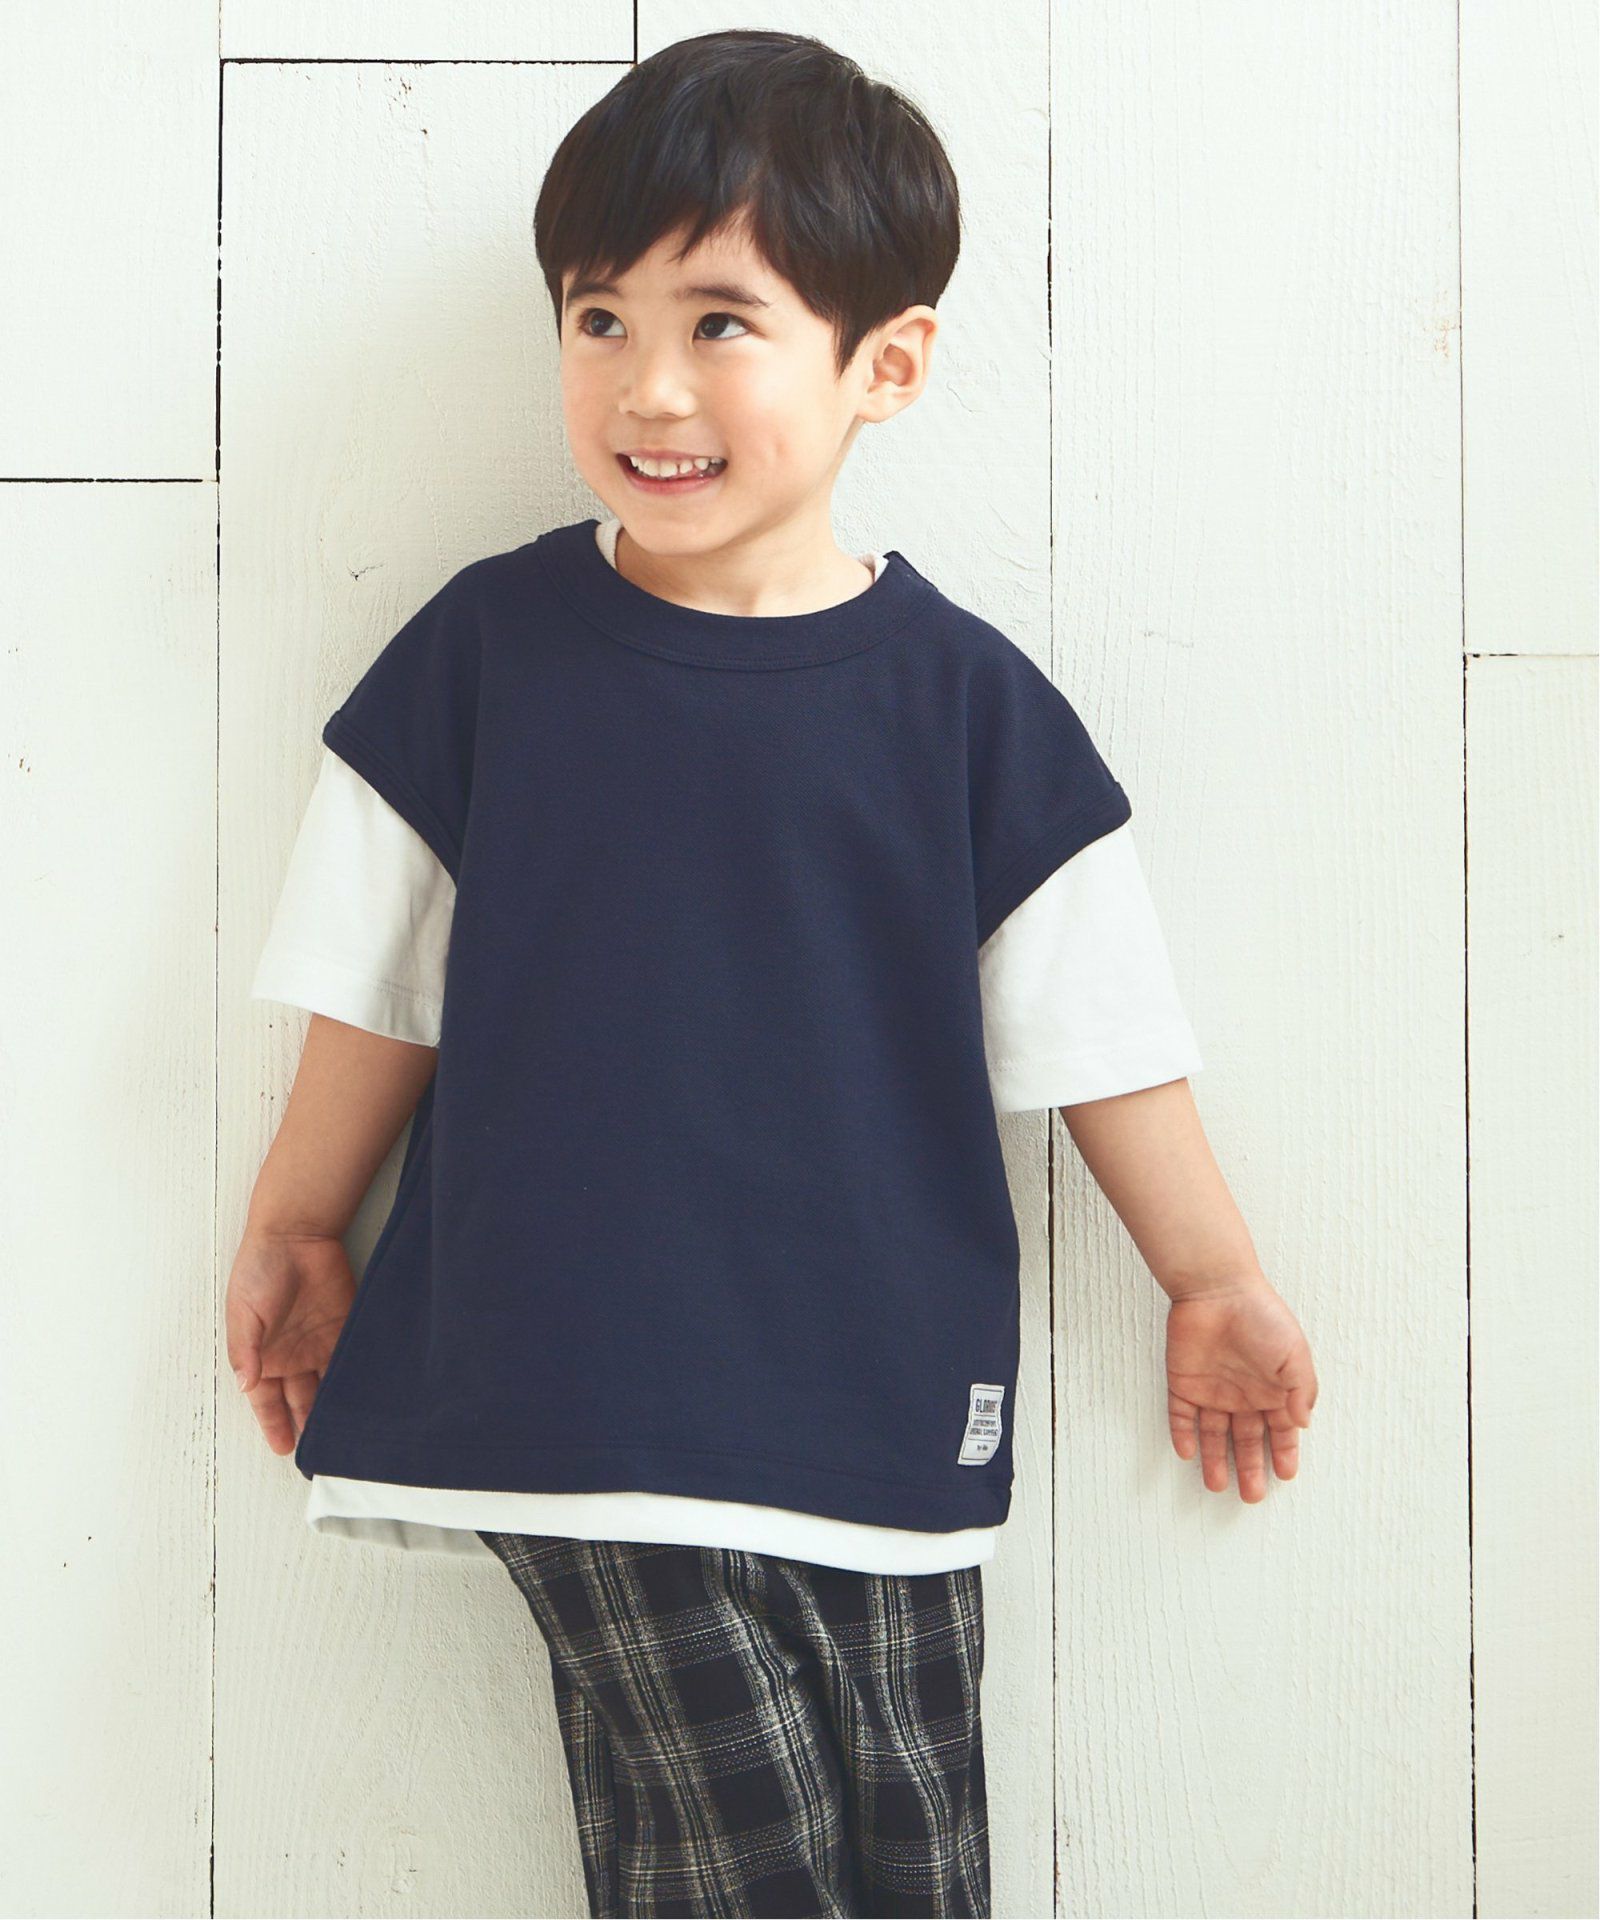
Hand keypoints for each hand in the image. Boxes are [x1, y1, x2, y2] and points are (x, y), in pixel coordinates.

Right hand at [224, 1225, 356, 1453]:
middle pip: (302, 1400)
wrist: (295, 1233)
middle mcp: (291, 1355)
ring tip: (347, 1436)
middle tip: (323, 1455)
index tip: (285, 1450)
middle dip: (310, 1426)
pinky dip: (357, 1378)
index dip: (275, 1425)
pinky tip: (367, 1399)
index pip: (268, 1401)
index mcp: (262, 1357)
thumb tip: (246, 1384)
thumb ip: (246, 1350)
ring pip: (329, 1385)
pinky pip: (351, 1358)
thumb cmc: (259, 1269)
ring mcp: (319, 1341)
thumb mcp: (244, 1312)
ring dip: (336, 1408)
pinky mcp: (344, 1325)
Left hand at [1164, 1275, 1317, 1500]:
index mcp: (1273, 1390)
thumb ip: (1302, 1390)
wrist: (1217, 1289)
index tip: (1285, 1476)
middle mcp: (1243, 1394)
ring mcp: (1212, 1390)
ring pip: (1213, 1434)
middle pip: (1246, 1440)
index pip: (1280, 1431)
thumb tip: (1304, 1424)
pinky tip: (1188, 1453)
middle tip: (1250, 1497)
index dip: (1283, 1454)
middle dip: (1250, 1468)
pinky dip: (1183, 1434)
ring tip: (1216, 1486)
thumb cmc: (1262, 1316)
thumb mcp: (1294, 1354)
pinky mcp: (1184, 1382)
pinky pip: (1181, 1415)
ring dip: (1215, 1460)